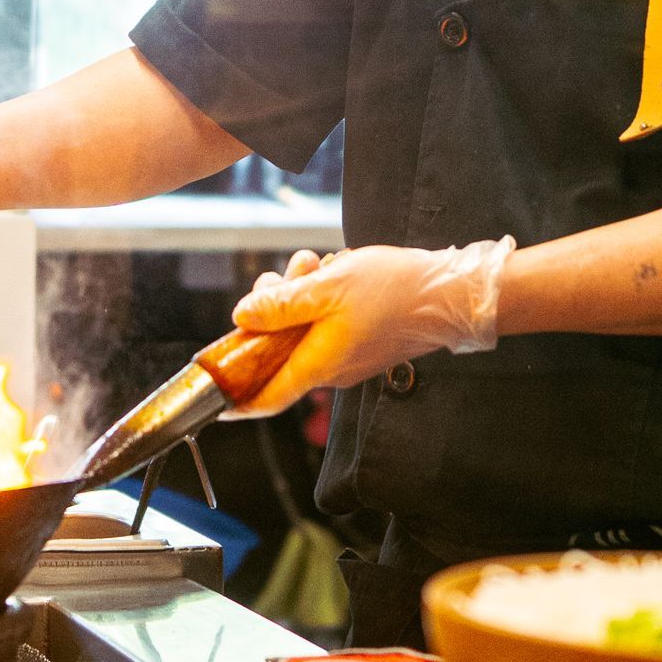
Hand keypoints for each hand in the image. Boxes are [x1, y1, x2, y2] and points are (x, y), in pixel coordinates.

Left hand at [228, 239, 513, 412]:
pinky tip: (334, 270)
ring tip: (314, 263)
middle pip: (279, 350)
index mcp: (318, 364)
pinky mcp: (362, 343)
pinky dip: (321, 299)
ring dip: (298, 295)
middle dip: (270, 309)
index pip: (265, 397)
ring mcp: (349, 357)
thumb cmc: (393, 290)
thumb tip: (242, 317)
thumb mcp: (328, 287)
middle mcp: (331, 369)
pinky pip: (326, 326)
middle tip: (286, 274)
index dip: (234, 398)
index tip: (211, 390)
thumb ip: (280, 305)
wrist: (451, 294)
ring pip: (302, 331)